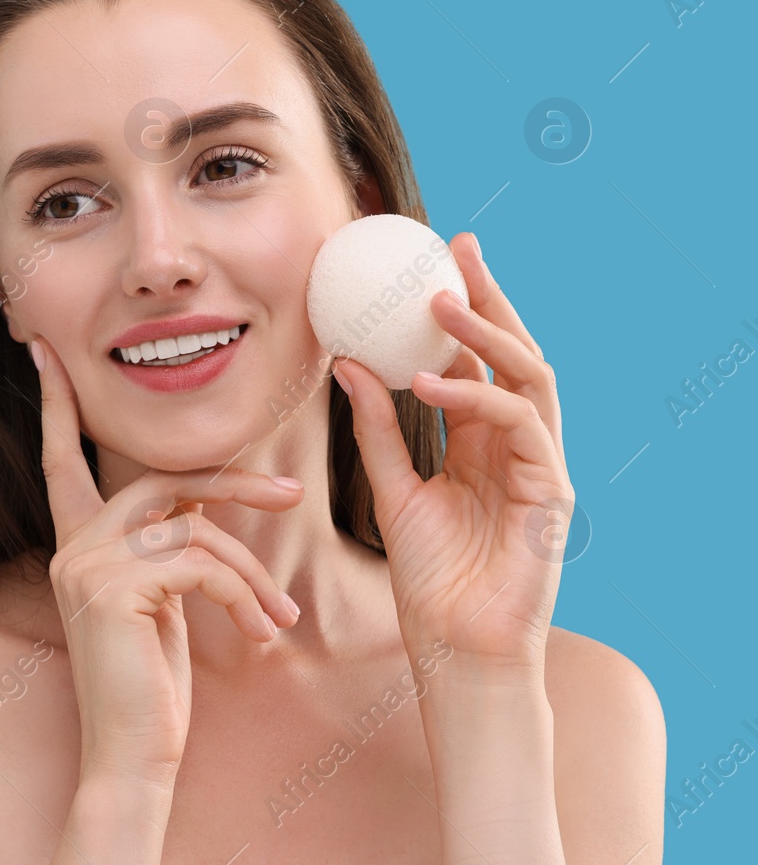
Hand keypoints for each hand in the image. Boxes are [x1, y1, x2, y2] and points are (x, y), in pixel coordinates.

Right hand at [30, 335, 304, 782]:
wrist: (133, 756)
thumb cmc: (152, 686)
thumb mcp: (160, 604)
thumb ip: (164, 549)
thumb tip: (199, 511)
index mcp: (76, 545)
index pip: (60, 459)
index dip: (54, 405)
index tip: (40, 353)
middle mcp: (71, 546)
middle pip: (162, 481)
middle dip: (233, 485)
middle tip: (293, 497)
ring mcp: (86, 565)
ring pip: (195, 528)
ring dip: (252, 572)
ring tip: (278, 618)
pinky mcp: (112, 589)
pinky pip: (201, 564)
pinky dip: (244, 595)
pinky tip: (262, 633)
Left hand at [332, 232, 571, 673]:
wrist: (458, 651)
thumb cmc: (431, 581)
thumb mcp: (392, 491)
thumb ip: (373, 429)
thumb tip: (346, 362)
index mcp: (480, 443)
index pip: (476, 362)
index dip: (459, 311)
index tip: (430, 261)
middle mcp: (516, 446)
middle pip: (513, 354)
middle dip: (490, 297)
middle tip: (459, 247)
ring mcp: (541, 467)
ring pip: (528, 378)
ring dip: (487, 335)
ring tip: (439, 303)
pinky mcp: (553, 492)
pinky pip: (520, 427)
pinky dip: (477, 399)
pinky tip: (430, 384)